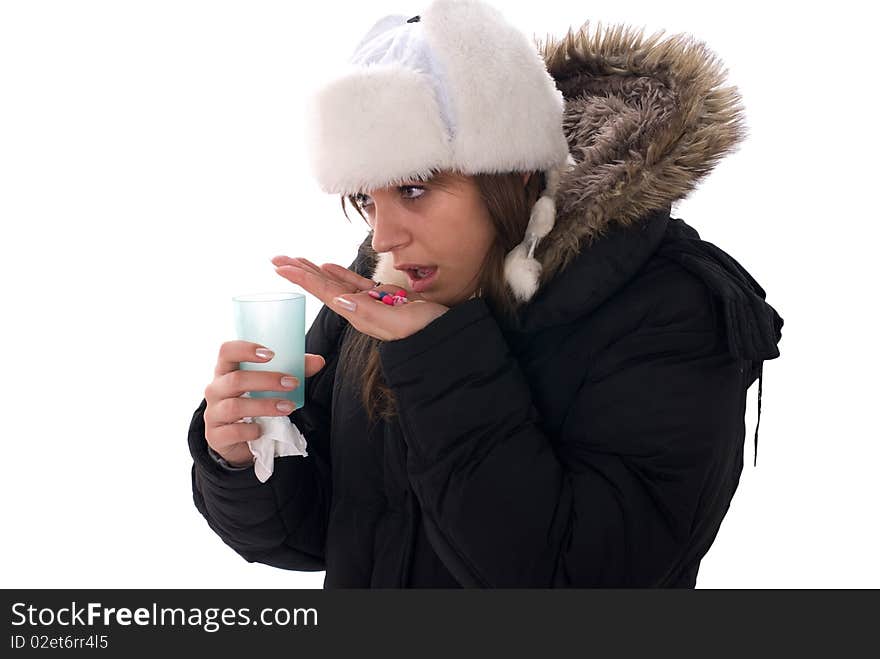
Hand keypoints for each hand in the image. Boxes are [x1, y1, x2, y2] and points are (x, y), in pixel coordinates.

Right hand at [203, 340, 325, 466]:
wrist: (235, 439)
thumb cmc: (251, 402)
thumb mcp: (267, 385)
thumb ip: (292, 370)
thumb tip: (318, 361)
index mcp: (226, 370)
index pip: (227, 351)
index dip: (245, 349)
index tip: (271, 353)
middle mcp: (215, 389)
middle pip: (236, 379)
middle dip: (267, 380)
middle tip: (291, 383)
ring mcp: (213, 413)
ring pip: (235, 406)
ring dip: (265, 405)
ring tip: (288, 407)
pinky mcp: (215, 436)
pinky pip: (233, 432)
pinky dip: (251, 430)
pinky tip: (263, 430)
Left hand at [272, 256, 448, 340]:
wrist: (444, 334)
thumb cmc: (425, 329)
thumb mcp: (398, 321)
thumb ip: (369, 311)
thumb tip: (339, 299)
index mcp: (359, 314)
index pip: (324, 293)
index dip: (303, 279)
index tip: (282, 267)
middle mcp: (359, 309)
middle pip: (323, 287)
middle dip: (300, 272)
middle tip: (277, 260)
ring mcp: (370, 304)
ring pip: (336, 283)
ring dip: (314, 271)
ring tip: (295, 260)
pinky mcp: (383, 299)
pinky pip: (356, 284)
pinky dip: (340, 273)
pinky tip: (327, 266)